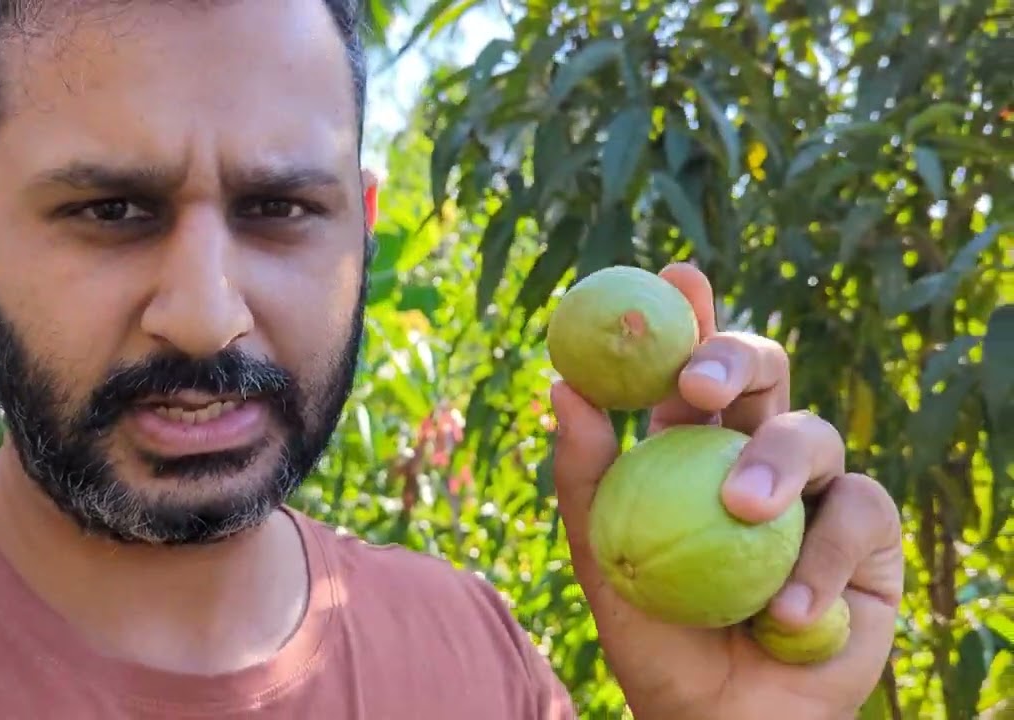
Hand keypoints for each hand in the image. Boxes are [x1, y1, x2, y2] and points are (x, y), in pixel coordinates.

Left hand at [548, 262, 904, 719]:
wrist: (719, 719)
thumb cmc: (655, 638)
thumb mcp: (602, 559)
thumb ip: (582, 475)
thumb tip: (561, 386)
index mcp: (690, 446)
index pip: (690, 367)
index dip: (690, 317)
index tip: (675, 277)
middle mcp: (756, 453)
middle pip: (764, 373)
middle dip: (736, 356)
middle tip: (697, 382)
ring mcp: (817, 491)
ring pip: (814, 432)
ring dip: (775, 464)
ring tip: (742, 511)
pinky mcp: (868, 539)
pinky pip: (860, 513)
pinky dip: (821, 556)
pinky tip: (786, 608)